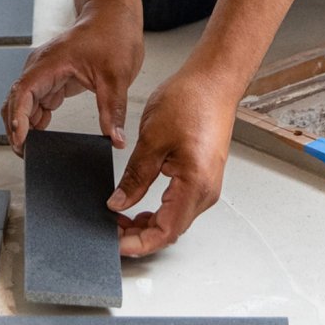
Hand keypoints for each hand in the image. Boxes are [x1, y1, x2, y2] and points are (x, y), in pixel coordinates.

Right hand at [1, 0, 143, 152]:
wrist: (114, 15)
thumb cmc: (112, 34)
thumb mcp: (117, 76)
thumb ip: (113, 110)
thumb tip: (115, 138)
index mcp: (49, 62)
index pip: (22, 92)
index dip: (18, 118)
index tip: (20, 141)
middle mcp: (41, 67)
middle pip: (15, 101)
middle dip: (15, 128)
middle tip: (26, 154)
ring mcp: (45, 73)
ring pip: (22, 104)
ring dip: (24, 126)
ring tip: (34, 151)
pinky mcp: (53, 79)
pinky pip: (35, 103)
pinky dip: (35, 120)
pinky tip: (42, 136)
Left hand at [108, 63, 238, 257]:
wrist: (214, 80)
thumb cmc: (191, 100)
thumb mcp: (152, 140)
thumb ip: (135, 177)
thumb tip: (118, 203)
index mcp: (195, 184)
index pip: (164, 232)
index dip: (138, 244)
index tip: (114, 244)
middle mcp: (206, 190)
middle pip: (170, 230)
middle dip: (139, 235)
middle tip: (110, 229)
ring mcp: (207, 183)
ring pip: (175, 218)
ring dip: (148, 223)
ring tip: (120, 216)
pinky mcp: (203, 174)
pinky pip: (180, 203)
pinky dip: (158, 209)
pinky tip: (139, 201)